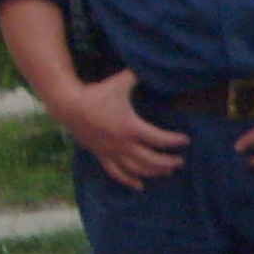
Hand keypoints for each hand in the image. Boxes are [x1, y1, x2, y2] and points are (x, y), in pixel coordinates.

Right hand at [52, 70, 189, 190]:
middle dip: (168, 162)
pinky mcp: (101, 155)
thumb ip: (138, 76)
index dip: (174, 141)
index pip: (159, 139)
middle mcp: (123, 144)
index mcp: (130, 127)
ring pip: (136, 169)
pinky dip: (129, 181)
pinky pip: (116, 173)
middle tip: (180, 161)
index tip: (185, 141)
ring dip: (153, 172)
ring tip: (167, 172)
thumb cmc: (96, 93)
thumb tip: (151, 67)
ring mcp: (111, 152)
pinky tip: (140, 186)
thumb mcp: (120, 82)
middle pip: (151, 160)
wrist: (68, 105)